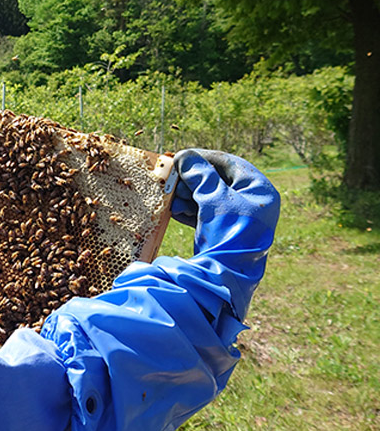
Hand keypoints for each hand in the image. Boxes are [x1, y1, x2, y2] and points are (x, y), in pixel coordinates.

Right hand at [170, 149, 279, 319]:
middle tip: (171, 176)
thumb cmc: (229, 233)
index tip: (181, 155)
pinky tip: (174, 209)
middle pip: (216, 180)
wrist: (225, 275)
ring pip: (207, 196)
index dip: (203, 158)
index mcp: (259, 190)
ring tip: (171, 195)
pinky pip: (203, 213)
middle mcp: (250, 202)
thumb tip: (184, 156)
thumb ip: (200, 175)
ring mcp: (236, 218)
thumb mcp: (215, 200)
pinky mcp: (221, 231)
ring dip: (186, 194)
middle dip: (191, 179)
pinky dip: (188, 209)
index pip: (230, 164)